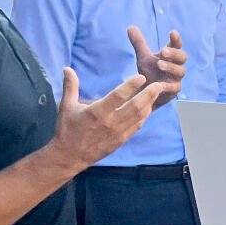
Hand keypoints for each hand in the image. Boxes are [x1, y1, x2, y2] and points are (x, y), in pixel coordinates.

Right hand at [52, 67, 171, 169]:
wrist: (71, 156)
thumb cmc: (68, 129)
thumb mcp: (66, 107)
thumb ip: (70, 87)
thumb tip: (67, 68)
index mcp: (97, 112)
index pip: (118, 96)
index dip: (131, 86)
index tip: (142, 77)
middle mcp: (111, 122)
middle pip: (135, 106)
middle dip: (149, 95)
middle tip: (159, 85)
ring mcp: (118, 133)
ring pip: (139, 117)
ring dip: (149, 104)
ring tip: (156, 93)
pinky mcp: (121, 140)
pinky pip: (137, 126)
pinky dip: (144, 116)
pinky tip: (148, 108)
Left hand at [127, 27, 186, 105]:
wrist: (147, 92)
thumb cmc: (149, 72)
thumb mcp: (143, 57)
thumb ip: (139, 43)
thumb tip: (130, 26)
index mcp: (170, 56)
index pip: (176, 45)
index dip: (176, 39)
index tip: (172, 32)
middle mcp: (176, 65)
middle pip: (182, 57)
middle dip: (174, 53)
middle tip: (163, 51)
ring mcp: (177, 78)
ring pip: (180, 71)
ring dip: (171, 67)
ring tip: (160, 64)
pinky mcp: (174, 90)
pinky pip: (174, 87)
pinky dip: (168, 85)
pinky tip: (159, 83)